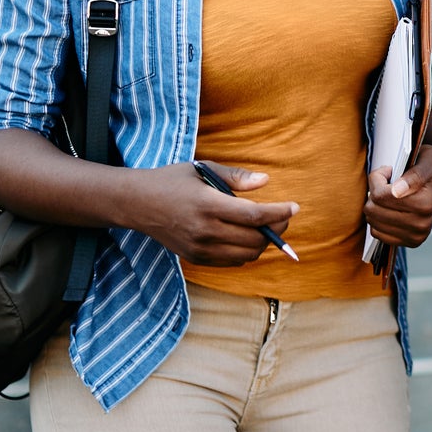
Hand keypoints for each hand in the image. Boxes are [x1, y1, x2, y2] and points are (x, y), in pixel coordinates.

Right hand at [124, 162, 297, 266]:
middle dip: (276, 229)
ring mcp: (199, 248)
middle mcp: (205, 230)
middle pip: (254, 239)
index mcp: (208, 204)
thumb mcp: (202, 169)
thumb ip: (236, 177)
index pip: (254, 215)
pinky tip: (247, 237)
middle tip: (283, 216)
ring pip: (246, 255)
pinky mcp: (195, 258)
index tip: (295, 207)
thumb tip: (266, 182)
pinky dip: (246, 252)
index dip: (279, 213)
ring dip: (263, 243)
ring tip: (266, 227)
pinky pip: (232, 262)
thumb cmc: (172, 181)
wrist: (136, 204)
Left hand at [365, 141, 431, 248]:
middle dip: (375, 192)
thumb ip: (415, 175)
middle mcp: (422, 224)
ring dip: (376, 205)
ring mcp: (415, 236)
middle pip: (373, 210)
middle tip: (388, 182)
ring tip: (389, 195)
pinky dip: (378, 219)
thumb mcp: (429, 160)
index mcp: (426, 204)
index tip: (388, 170)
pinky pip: (377, 233)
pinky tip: (390, 208)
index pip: (380, 195)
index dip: (378, 178)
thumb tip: (397, 191)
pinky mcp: (409, 242)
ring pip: (372, 221)